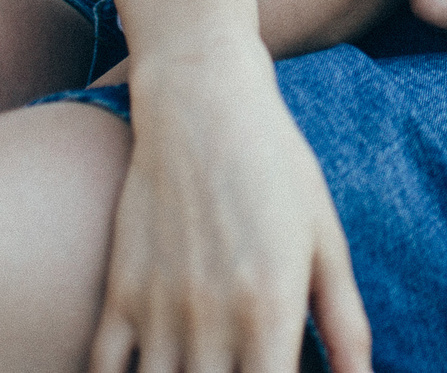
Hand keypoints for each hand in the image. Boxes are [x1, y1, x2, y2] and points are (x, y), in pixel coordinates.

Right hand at [92, 42, 370, 372]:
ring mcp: (160, 309)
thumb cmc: (276, 166)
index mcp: (273, 309)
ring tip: (207, 370)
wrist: (202, 101)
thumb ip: (344, 322)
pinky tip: (152, 370)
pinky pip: (102, 370)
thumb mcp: (324, 238)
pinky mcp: (120, 292)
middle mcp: (213, 319)